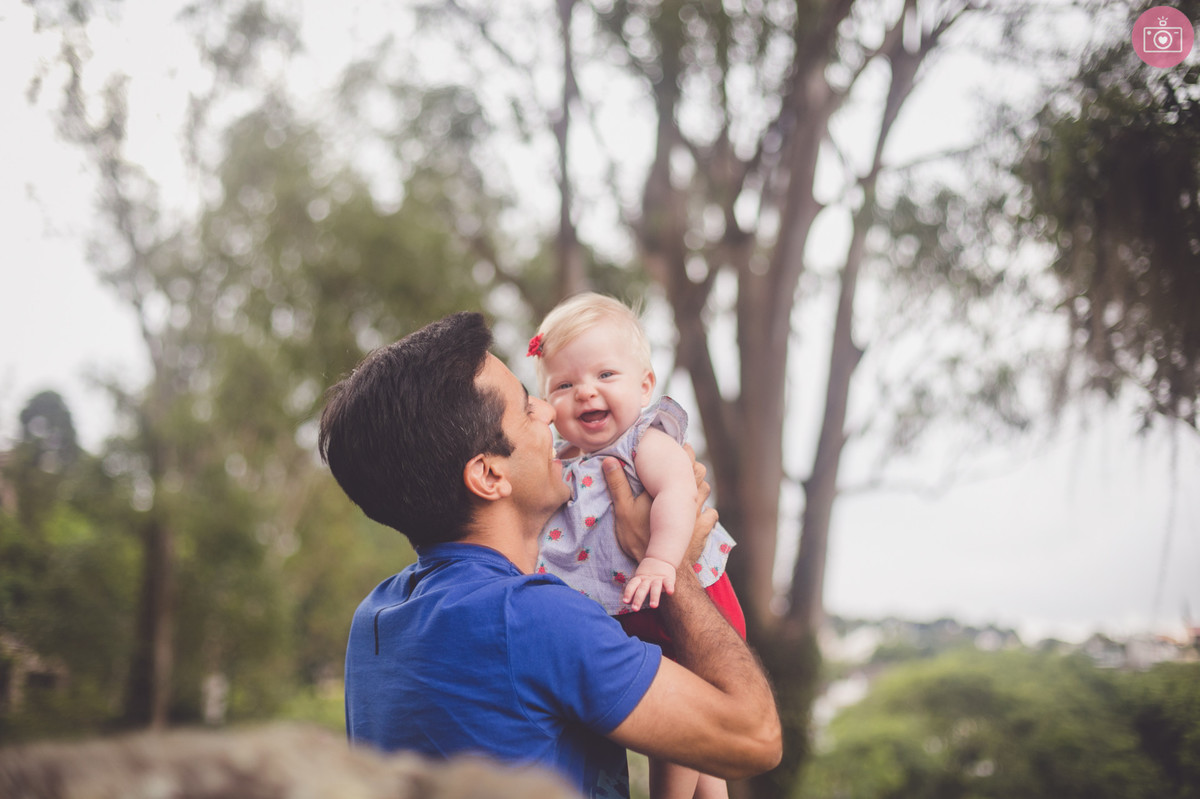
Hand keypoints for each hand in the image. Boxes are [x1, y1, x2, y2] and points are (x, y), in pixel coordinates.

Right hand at [606, 445, 716, 564]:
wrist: (660, 565)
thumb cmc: (640, 537)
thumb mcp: (623, 510)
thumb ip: (618, 484)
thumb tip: (609, 459)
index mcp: (670, 489)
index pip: (684, 463)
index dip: (685, 452)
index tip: (682, 446)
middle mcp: (688, 498)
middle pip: (699, 474)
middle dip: (694, 466)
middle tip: (687, 462)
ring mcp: (698, 514)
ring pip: (705, 491)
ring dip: (700, 486)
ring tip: (693, 484)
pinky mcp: (703, 530)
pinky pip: (711, 514)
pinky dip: (706, 511)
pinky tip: (700, 512)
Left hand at [621, 557, 676, 610]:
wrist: (661, 559)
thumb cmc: (648, 575)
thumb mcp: (641, 579)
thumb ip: (636, 590)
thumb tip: (628, 603)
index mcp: (640, 579)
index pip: (632, 585)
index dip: (628, 592)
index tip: (625, 601)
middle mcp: (648, 579)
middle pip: (642, 588)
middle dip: (638, 599)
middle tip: (635, 609)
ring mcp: (658, 579)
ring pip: (655, 587)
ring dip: (654, 596)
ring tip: (653, 606)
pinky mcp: (668, 578)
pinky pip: (668, 583)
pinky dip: (669, 587)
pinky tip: (670, 592)